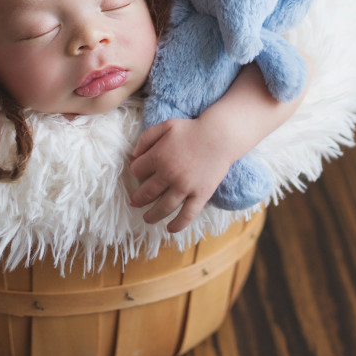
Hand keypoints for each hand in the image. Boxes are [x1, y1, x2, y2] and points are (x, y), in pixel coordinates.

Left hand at [128, 117, 233, 232]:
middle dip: (137, 199)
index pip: (137, 171)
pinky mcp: (200, 194)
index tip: (139, 174)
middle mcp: (168, 174)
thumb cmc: (192, 129)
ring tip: (147, 219)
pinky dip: (178, 224)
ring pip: (163, 207)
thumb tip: (134, 155)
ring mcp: (185, 186)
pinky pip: (187, 215)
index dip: (136, 172)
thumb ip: (146, 138)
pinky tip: (170, 229)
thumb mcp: (165, 126)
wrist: (220, 136)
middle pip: (146, 193)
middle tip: (134, 202)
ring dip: (152, 216)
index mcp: (158, 156)